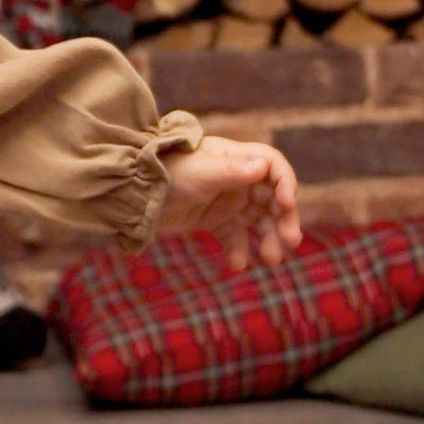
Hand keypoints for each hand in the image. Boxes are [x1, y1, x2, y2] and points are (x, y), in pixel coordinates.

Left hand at [159, 133, 301, 271]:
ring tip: (272, 260)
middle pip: (272, 197)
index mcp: (235, 158)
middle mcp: (236, 177)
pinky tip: (237, 265)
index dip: (285, 183)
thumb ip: (231, 171)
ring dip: (268, 238)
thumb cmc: (165, 174)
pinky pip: (234, 236)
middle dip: (284, 218)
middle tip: (291, 240)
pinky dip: (239, 249)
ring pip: (258, 220)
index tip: (287, 204)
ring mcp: (226, 199)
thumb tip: (263, 166)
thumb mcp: (200, 173)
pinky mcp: (214, 220)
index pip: (272, 166)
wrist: (132, 195)